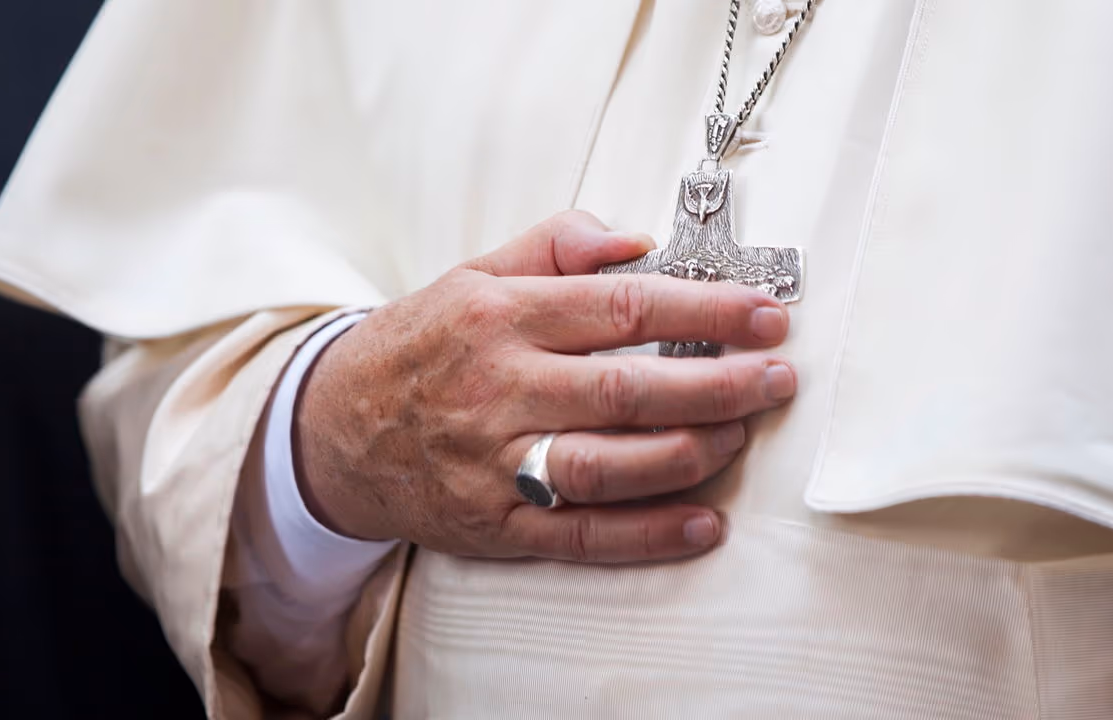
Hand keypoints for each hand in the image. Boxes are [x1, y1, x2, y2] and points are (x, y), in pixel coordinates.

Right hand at [295, 210, 795, 562]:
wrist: (336, 429)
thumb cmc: (420, 346)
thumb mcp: (473, 274)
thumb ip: (556, 245)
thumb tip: (638, 240)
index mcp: (500, 317)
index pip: (622, 308)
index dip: (705, 312)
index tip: (765, 314)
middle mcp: (499, 390)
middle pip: (628, 391)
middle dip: (719, 385)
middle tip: (777, 379)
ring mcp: (496, 464)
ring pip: (610, 466)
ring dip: (691, 454)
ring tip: (741, 434)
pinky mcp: (496, 523)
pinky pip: (582, 535)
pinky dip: (649, 534)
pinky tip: (704, 522)